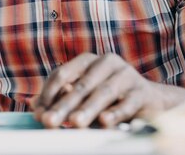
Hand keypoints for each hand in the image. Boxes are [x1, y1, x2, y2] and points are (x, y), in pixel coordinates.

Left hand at [31, 53, 184, 128]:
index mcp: (88, 60)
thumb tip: (35, 106)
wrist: (150, 100)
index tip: (39, 113)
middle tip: (50, 121)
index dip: (48, 94)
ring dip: (88, 109)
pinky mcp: (143, 92)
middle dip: (63, 105)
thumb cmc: (110, 98)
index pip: (62, 74)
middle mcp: (107, 62)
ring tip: (75, 123)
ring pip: (103, 93)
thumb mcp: (84, 95)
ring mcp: (126, 75)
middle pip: (80, 85)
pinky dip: (116, 113)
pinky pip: (127, 103)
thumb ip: (61, 98)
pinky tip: (105, 122)